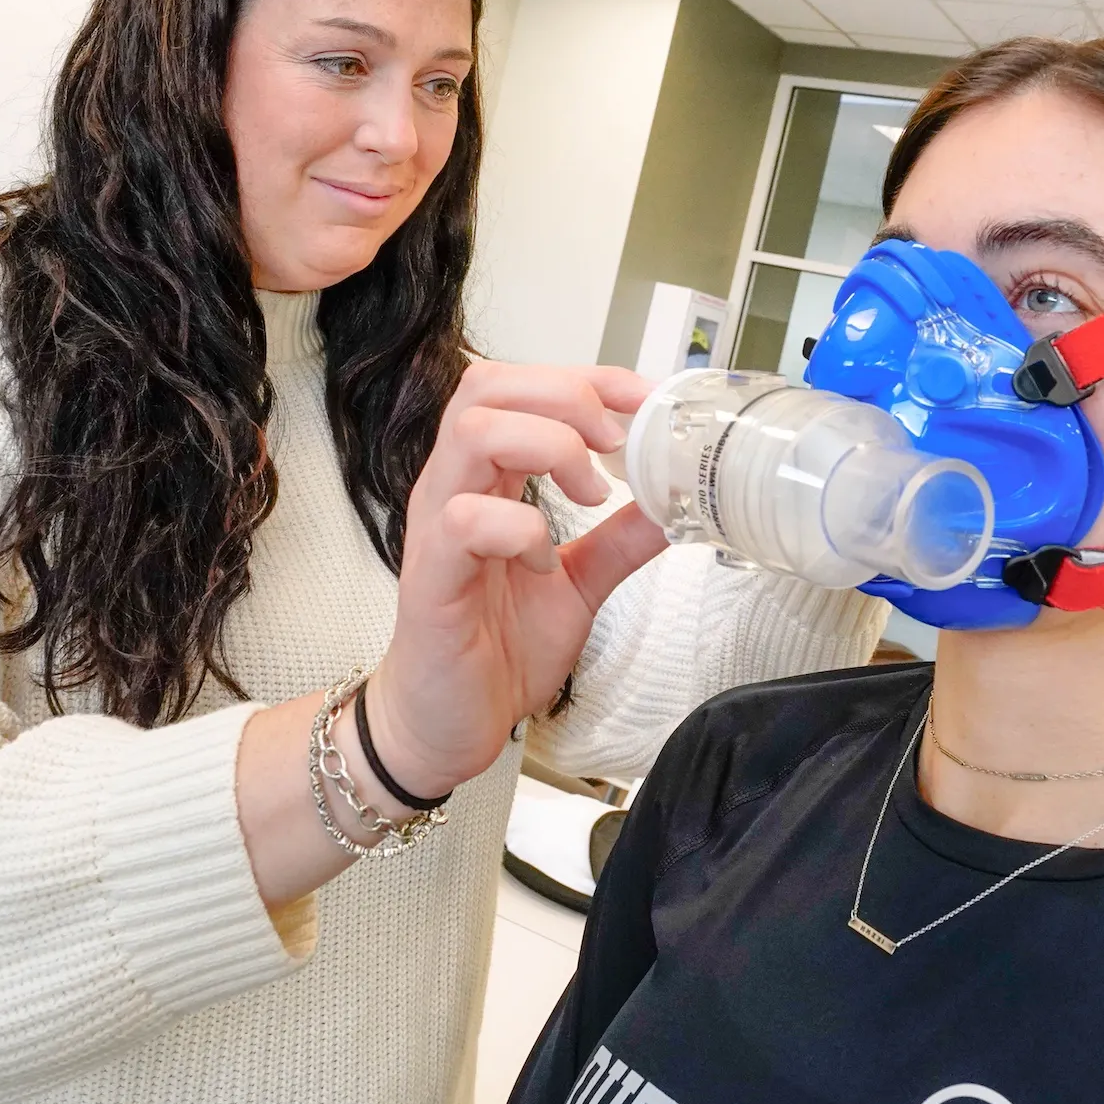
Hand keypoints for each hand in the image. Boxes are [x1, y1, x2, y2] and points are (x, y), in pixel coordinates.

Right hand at [365, 361, 666, 795]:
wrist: (446, 723)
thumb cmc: (493, 647)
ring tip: (591, 494)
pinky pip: (464, 521)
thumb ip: (620, 539)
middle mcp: (454, 488)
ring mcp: (436, 527)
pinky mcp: (430, 577)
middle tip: (616, 443)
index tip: (643, 398)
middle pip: (488, 387)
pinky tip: (543, 561)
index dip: (586, 379)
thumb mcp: (579, 583)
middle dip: (566, 397)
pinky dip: (520, 528)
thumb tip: (673, 502)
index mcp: (485, 479)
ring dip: (548, 448)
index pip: (521, 388)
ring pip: (473, 433)